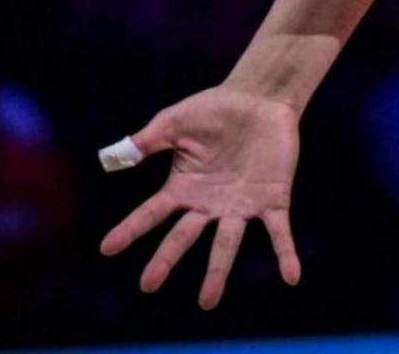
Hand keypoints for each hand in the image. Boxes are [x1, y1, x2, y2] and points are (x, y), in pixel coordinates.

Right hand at [98, 85, 302, 305]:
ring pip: (226, 244)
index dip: (130, 230)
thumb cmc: (216, 109)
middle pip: (184, 236)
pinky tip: (292, 276)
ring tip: (207, 301)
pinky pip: (279, 232)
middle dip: (166, 259)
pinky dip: (285, 254)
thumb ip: (145, 141)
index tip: (107, 248)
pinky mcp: (273, 200)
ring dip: (218, 271)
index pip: (151, 213)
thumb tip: (109, 158)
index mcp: (183, 188)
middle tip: (148, 285)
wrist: (260, 97)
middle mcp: (209, 204)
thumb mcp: (174, 122)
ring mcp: (240, 206)